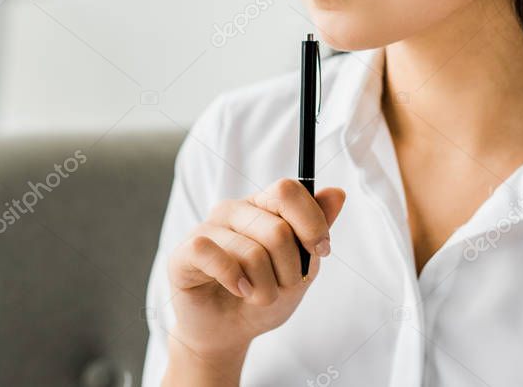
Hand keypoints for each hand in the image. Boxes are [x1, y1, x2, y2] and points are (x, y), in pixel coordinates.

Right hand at [165, 178, 346, 361]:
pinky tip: (237, 290)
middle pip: (278, 229)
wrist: (228, 333)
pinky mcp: (185, 252)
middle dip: (290, 270)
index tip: (321, 251)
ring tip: (257, 296)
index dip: (311, 223)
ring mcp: (207, 229)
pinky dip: (234, 280)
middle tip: (281, 285)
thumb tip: (337, 193)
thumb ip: (316, 230)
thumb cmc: (262, 295)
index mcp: (262, 207)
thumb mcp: (301, 267)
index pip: (287, 190)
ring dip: (265, 287)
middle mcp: (234, 210)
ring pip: (252, 251)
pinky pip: (212, 254)